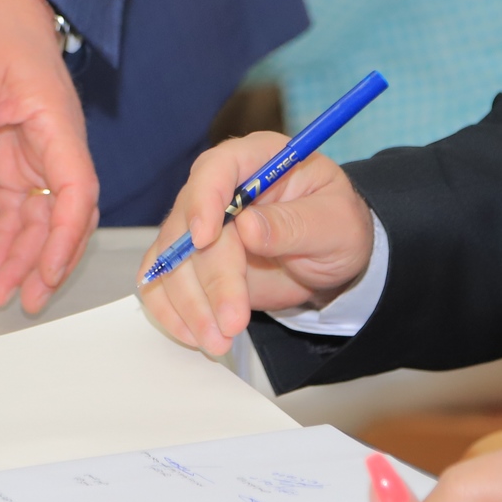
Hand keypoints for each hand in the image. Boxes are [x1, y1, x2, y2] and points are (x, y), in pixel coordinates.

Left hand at [0, 0, 98, 313]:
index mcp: (56, 125)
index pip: (77, 191)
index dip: (68, 236)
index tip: (50, 269)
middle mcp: (55, 144)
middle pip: (65, 214)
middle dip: (48, 260)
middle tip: (25, 299)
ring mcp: (38, 152)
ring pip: (43, 216)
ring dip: (27, 254)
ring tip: (3, 292)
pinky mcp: (17, 154)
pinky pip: (21, 204)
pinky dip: (11, 234)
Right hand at [137, 131, 375, 355]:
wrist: (330, 257)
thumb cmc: (336, 226)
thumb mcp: (334, 223)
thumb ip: (294, 224)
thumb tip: (249, 227)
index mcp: (256, 159)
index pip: (217, 167)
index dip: (204, 199)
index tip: (205, 238)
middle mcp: (219, 187)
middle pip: (190, 225)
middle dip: (209, 278)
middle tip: (232, 322)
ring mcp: (199, 225)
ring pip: (171, 259)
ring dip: (189, 304)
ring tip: (218, 341)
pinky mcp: (191, 261)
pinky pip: (164, 282)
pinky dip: (172, 311)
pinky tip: (196, 336)